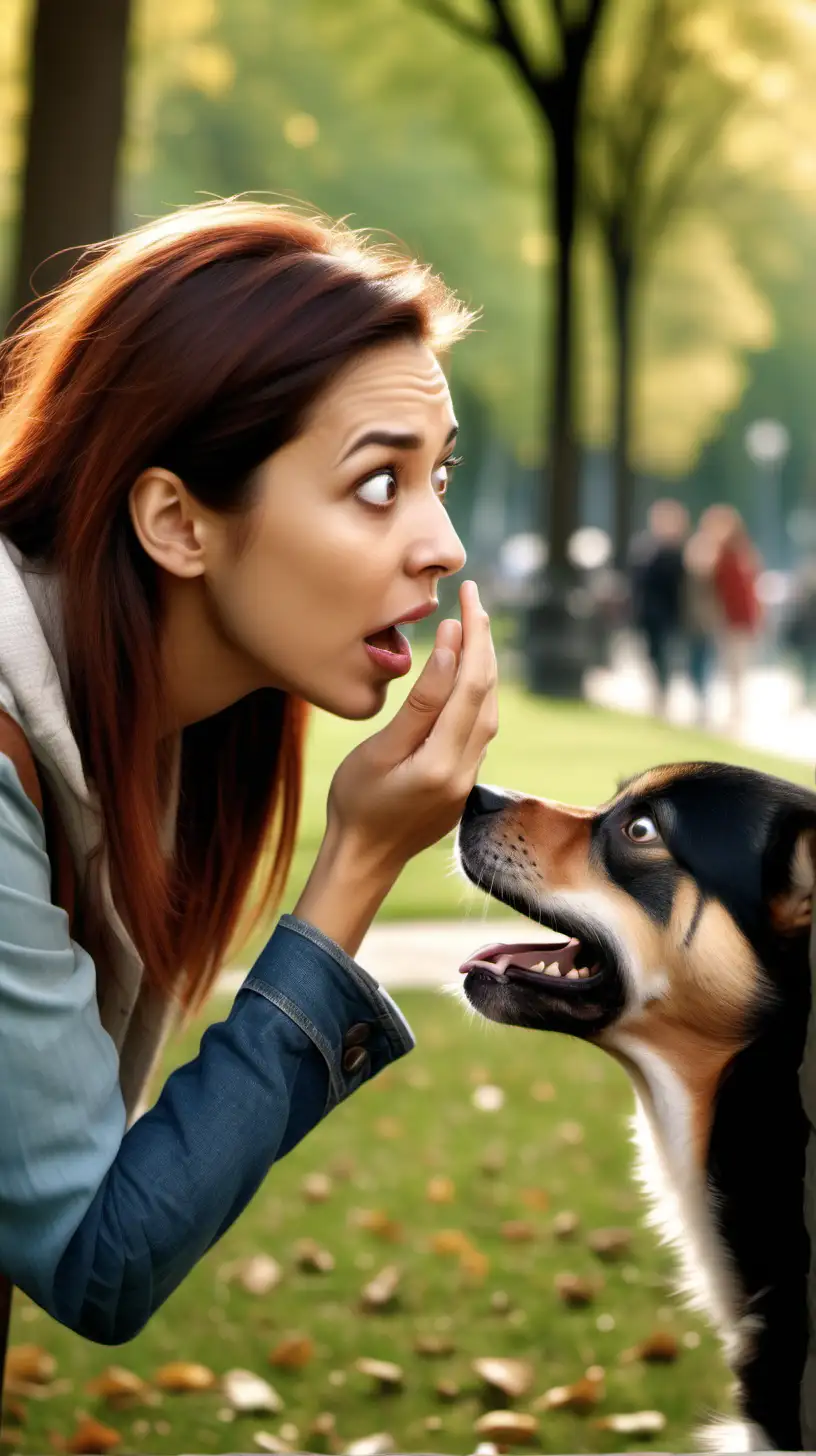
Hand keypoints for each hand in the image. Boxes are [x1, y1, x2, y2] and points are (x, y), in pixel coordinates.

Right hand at [325, 579, 497, 877]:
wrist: (364, 860)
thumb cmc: (357, 803)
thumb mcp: (380, 750)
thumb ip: (420, 703)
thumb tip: (450, 651)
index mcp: (443, 761)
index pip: (469, 685)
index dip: (472, 638)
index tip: (465, 600)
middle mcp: (466, 769)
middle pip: (486, 692)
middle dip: (484, 642)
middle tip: (474, 598)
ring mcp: (469, 777)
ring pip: (488, 709)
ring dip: (484, 665)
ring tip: (475, 626)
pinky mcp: (464, 781)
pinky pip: (480, 726)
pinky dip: (477, 691)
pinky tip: (467, 674)